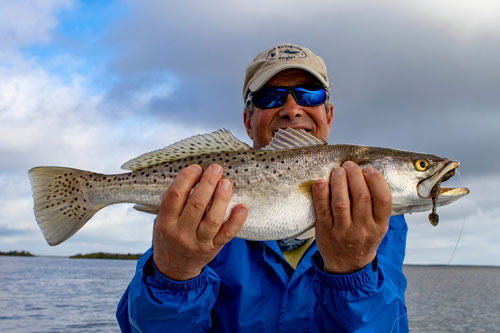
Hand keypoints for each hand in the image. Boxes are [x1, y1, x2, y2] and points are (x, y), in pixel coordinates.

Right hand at [153, 164, 247, 280]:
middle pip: (196, 205)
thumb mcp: (162, 221)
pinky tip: (242, 207)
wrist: (174, 268)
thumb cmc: (169, 236)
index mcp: (165, 222)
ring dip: (221, 198)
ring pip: (213, 219)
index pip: (175, 196)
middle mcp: (181, 233)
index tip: (196, 167)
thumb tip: (193, 174)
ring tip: (226, 182)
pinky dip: (236, 221)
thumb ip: (173, 203)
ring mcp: (198, 242)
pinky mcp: (213, 248)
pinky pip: (227, 234)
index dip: (186, 179)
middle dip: (208, 183)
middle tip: (216, 169)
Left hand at [312, 161, 391, 273]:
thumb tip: (368, 174)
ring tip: (337, 170)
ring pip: (341, 202)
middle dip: (355, 176)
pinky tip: (320, 182)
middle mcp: (363, 229)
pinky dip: (321, 194)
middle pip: (361, 197)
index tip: (368, 170)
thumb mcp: (378, 227)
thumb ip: (376, 206)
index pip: (383, 200)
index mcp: (379, 226)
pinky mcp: (325, 231)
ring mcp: (343, 231)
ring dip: (339, 182)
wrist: (347, 266)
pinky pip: (323, 210)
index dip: (376, 181)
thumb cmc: (363, 240)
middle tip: (349, 165)